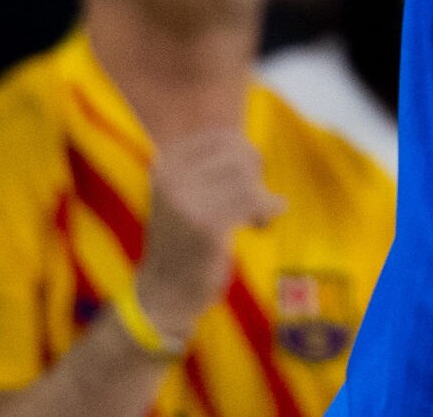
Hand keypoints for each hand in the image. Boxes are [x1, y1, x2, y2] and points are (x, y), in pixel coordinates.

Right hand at [133, 131, 284, 340]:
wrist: (163, 293)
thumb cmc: (185, 240)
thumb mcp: (185, 194)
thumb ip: (211, 166)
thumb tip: (250, 145)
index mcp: (166, 165)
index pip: (223, 139)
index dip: (245, 156)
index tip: (246, 181)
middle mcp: (171, 179)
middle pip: (239, 156)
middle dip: (256, 177)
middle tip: (253, 202)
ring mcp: (186, 202)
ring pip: (248, 178)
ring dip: (261, 197)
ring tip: (255, 217)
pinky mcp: (205, 226)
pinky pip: (254, 201)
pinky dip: (268, 210)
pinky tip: (263, 223)